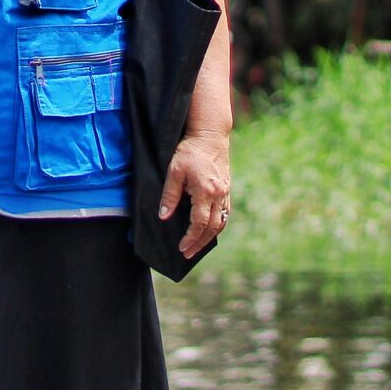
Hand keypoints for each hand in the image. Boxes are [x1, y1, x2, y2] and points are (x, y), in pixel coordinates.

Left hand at [157, 130, 232, 258]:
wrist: (210, 135)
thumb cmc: (189, 151)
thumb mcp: (174, 171)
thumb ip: (169, 195)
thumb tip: (164, 216)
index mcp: (206, 191)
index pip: (199, 223)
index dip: (190, 238)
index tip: (181, 248)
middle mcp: (219, 194)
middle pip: (213, 227)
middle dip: (200, 243)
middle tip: (188, 254)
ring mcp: (225, 192)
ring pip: (221, 222)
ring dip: (210, 237)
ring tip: (198, 246)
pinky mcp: (226, 189)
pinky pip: (224, 213)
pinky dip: (217, 225)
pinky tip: (208, 230)